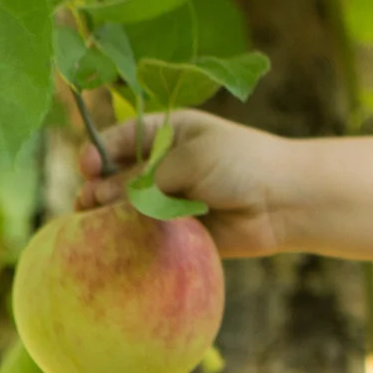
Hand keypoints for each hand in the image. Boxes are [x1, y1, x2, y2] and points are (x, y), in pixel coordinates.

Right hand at [76, 110, 293, 258]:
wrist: (285, 200)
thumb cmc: (241, 164)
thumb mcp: (189, 159)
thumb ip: (144, 179)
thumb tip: (100, 197)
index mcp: (168, 132)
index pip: (120, 138)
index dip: (98, 151)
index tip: (86, 166)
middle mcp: (165, 164)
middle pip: (117, 175)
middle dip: (98, 187)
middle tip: (88, 202)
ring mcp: (171, 198)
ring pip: (128, 207)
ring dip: (109, 215)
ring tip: (93, 222)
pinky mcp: (179, 230)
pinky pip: (147, 233)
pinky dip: (131, 237)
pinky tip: (115, 241)